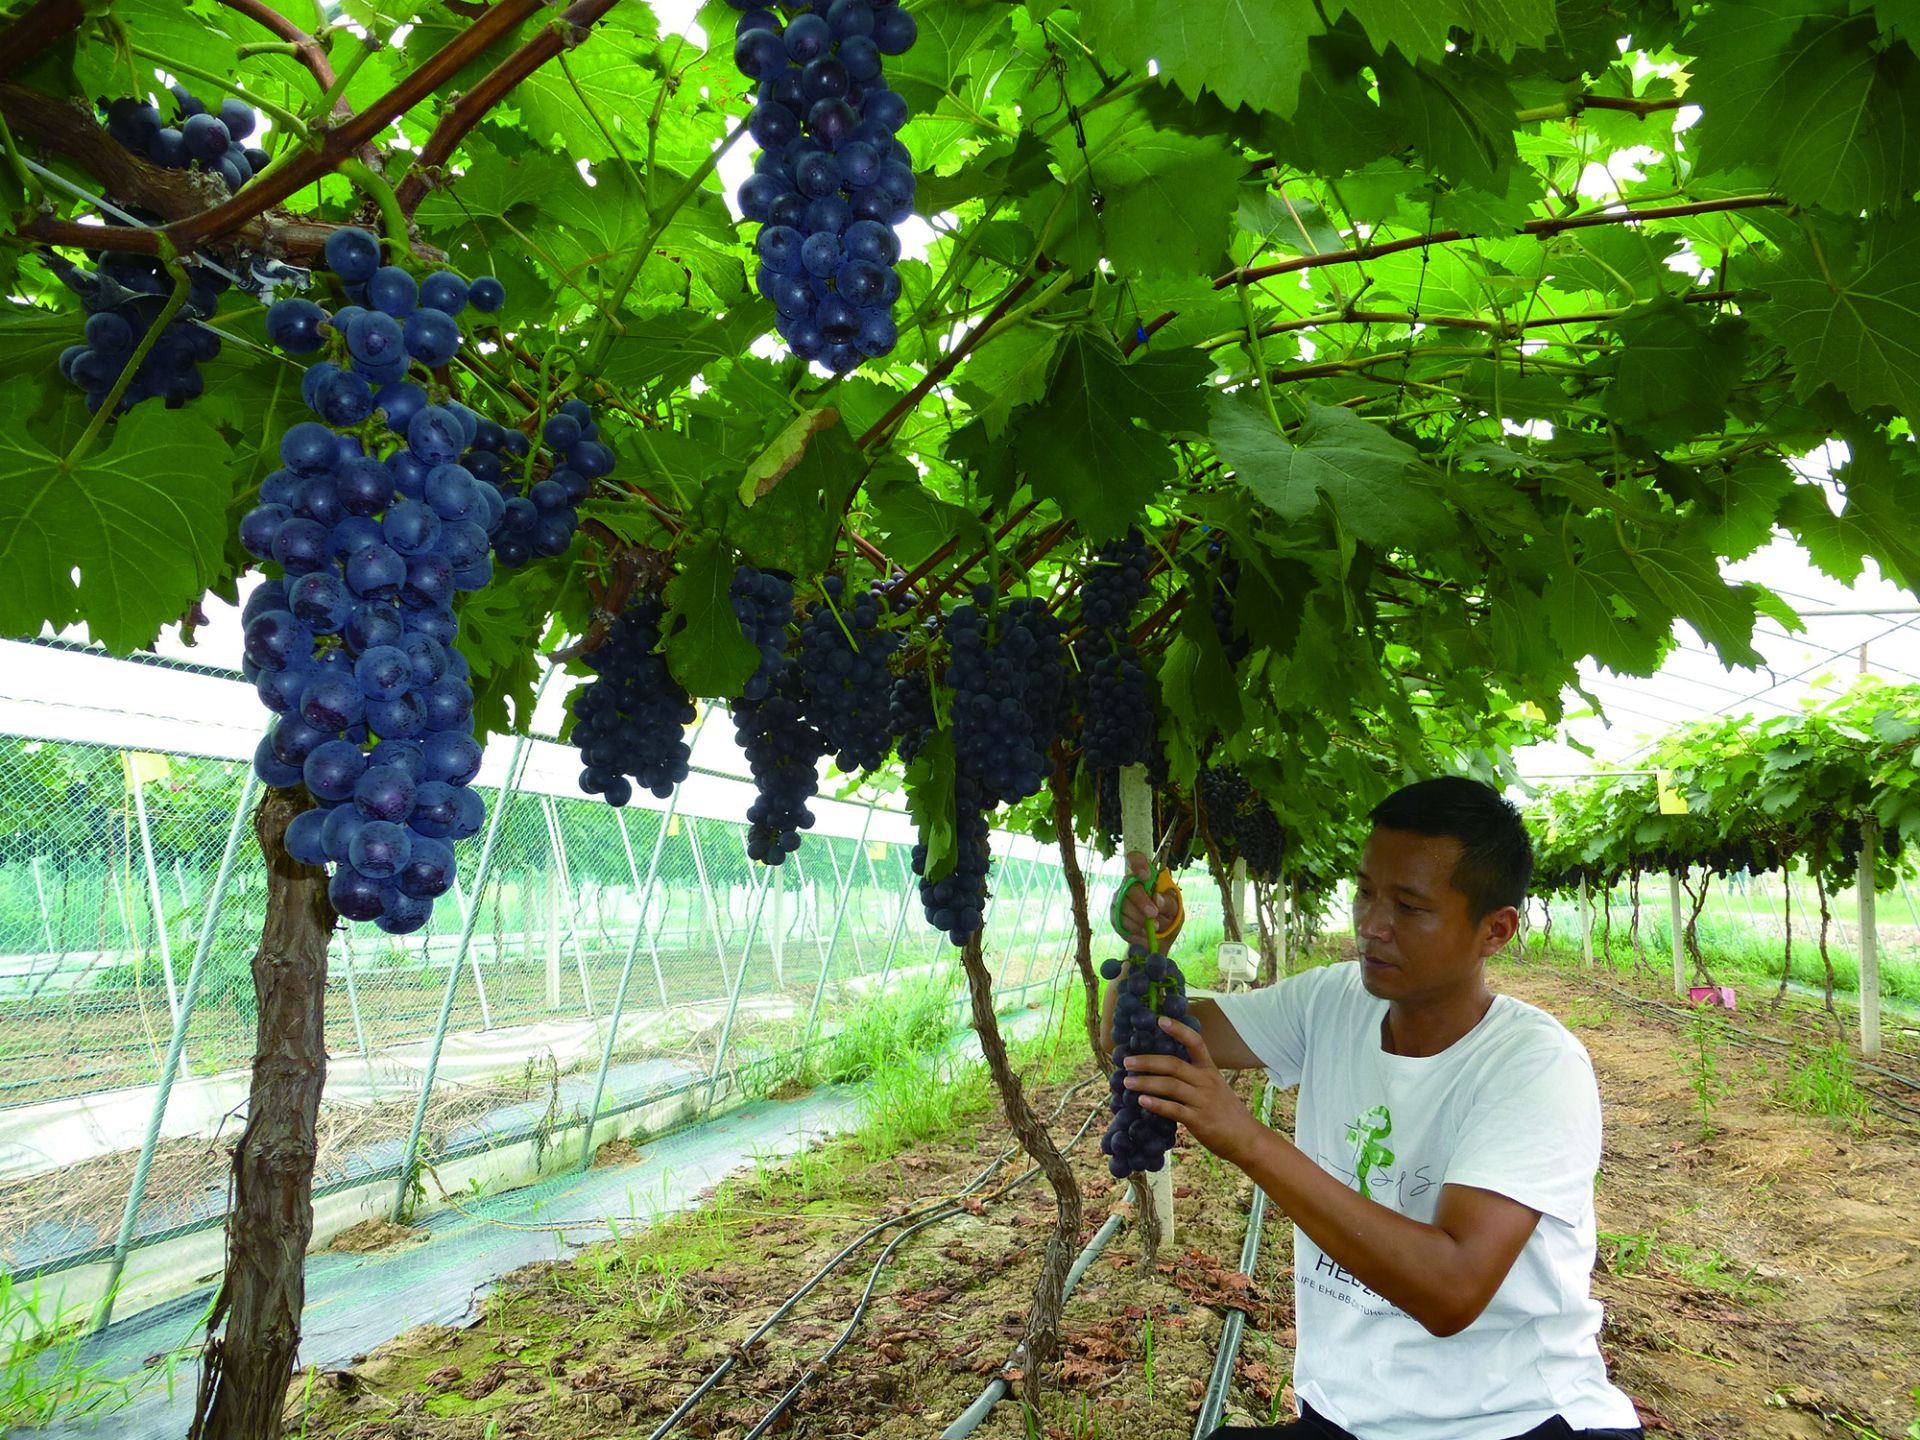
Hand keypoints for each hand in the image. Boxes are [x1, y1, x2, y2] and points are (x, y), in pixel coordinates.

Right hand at [1119, 850, 1173, 947]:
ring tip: (1153, 928)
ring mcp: (1120, 900)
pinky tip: (1143, 933)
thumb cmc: (1168, 918)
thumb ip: (1168, 903)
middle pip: (1129, 886)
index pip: (1135, 858)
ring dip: (1139, 919)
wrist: (1160, 940)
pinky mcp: (1115, 916)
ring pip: (1123, 905)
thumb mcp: (1176, 910)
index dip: (1137, 863)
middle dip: (1141, 901)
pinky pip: (1119, 921)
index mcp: (1146, 877)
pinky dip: (1133, 929)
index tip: (1145, 876)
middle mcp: (1130, 885)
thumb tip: (1156, 898)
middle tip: (1153, 914)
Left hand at [1122, 1016, 1263, 1166]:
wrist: (1246, 1139)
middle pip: (1174, 1065)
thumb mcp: (1215, 1087)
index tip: (1160, 1020)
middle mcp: (1206, 1081)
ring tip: (1127, 1081)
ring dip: (1146, 1082)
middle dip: (1147, 1061)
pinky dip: (1156, 1104)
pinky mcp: (1198, 1120)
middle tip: (1127, 1061)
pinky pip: (1173, 1109)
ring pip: (1170, 1085)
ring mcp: (1202, 1100)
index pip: (1195, 1042)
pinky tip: (1142, 1101)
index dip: (1178, 1030)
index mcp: (1210, 1070)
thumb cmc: (1226, 1112)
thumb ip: (1194, 1077)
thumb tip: (1165, 1069)